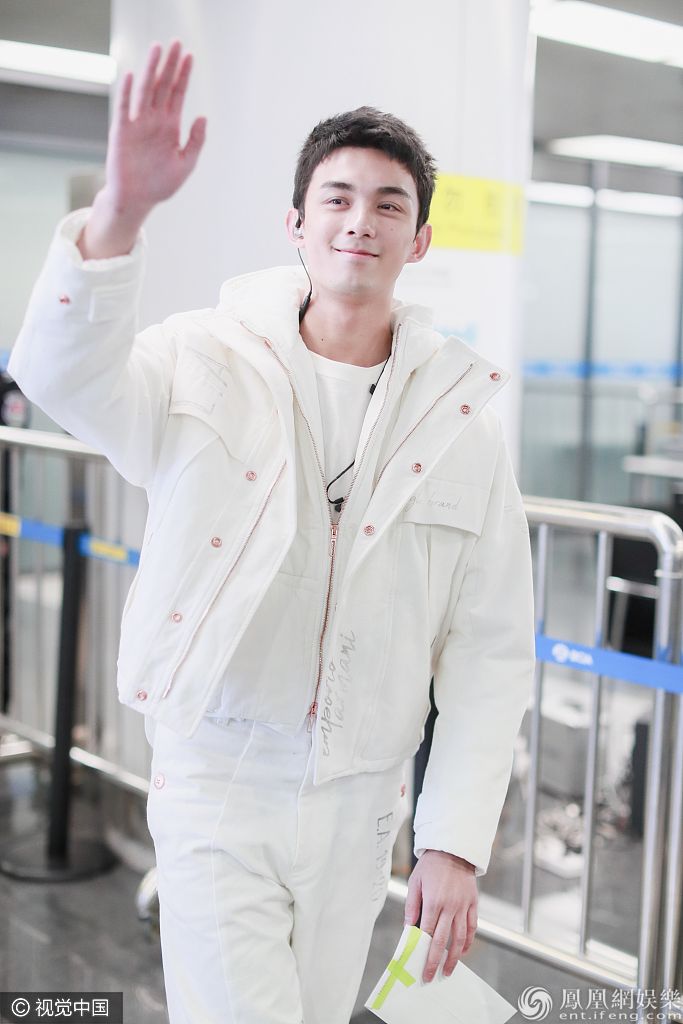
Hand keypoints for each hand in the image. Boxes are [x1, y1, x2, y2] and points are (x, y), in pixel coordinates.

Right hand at [103, 38, 206, 218]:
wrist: (137, 200)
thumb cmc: (160, 184)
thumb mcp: (185, 164)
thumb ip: (195, 141)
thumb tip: (203, 117)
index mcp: (170, 125)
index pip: (177, 93)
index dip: (184, 75)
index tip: (190, 56)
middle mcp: (154, 119)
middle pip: (162, 85)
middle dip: (169, 64)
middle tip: (175, 43)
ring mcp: (137, 123)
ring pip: (144, 90)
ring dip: (150, 70)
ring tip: (157, 49)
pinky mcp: (122, 132)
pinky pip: (123, 108)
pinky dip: (126, 92)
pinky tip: (129, 75)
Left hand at [404, 850, 477, 982]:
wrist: (454, 849)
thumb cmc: (431, 865)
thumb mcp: (415, 882)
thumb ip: (411, 906)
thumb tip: (408, 928)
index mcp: (433, 901)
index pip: (426, 933)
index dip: (422, 951)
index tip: (418, 965)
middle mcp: (449, 906)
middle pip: (442, 940)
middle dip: (435, 961)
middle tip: (431, 976)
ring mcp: (463, 906)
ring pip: (460, 938)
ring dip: (454, 957)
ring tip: (449, 970)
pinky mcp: (472, 904)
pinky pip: (472, 927)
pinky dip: (468, 942)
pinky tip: (463, 951)